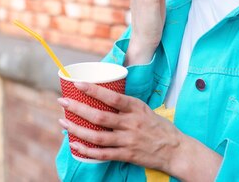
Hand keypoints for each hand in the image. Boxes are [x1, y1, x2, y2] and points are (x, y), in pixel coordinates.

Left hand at [58, 83, 222, 180]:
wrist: (175, 150)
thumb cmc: (158, 126)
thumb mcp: (145, 109)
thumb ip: (126, 104)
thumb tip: (104, 94)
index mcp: (136, 108)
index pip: (112, 97)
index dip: (94, 90)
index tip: (78, 83)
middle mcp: (131, 124)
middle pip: (100, 116)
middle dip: (78, 109)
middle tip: (63, 102)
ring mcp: (128, 140)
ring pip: (97, 137)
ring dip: (77, 130)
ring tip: (63, 122)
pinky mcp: (126, 155)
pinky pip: (102, 154)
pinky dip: (87, 151)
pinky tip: (75, 145)